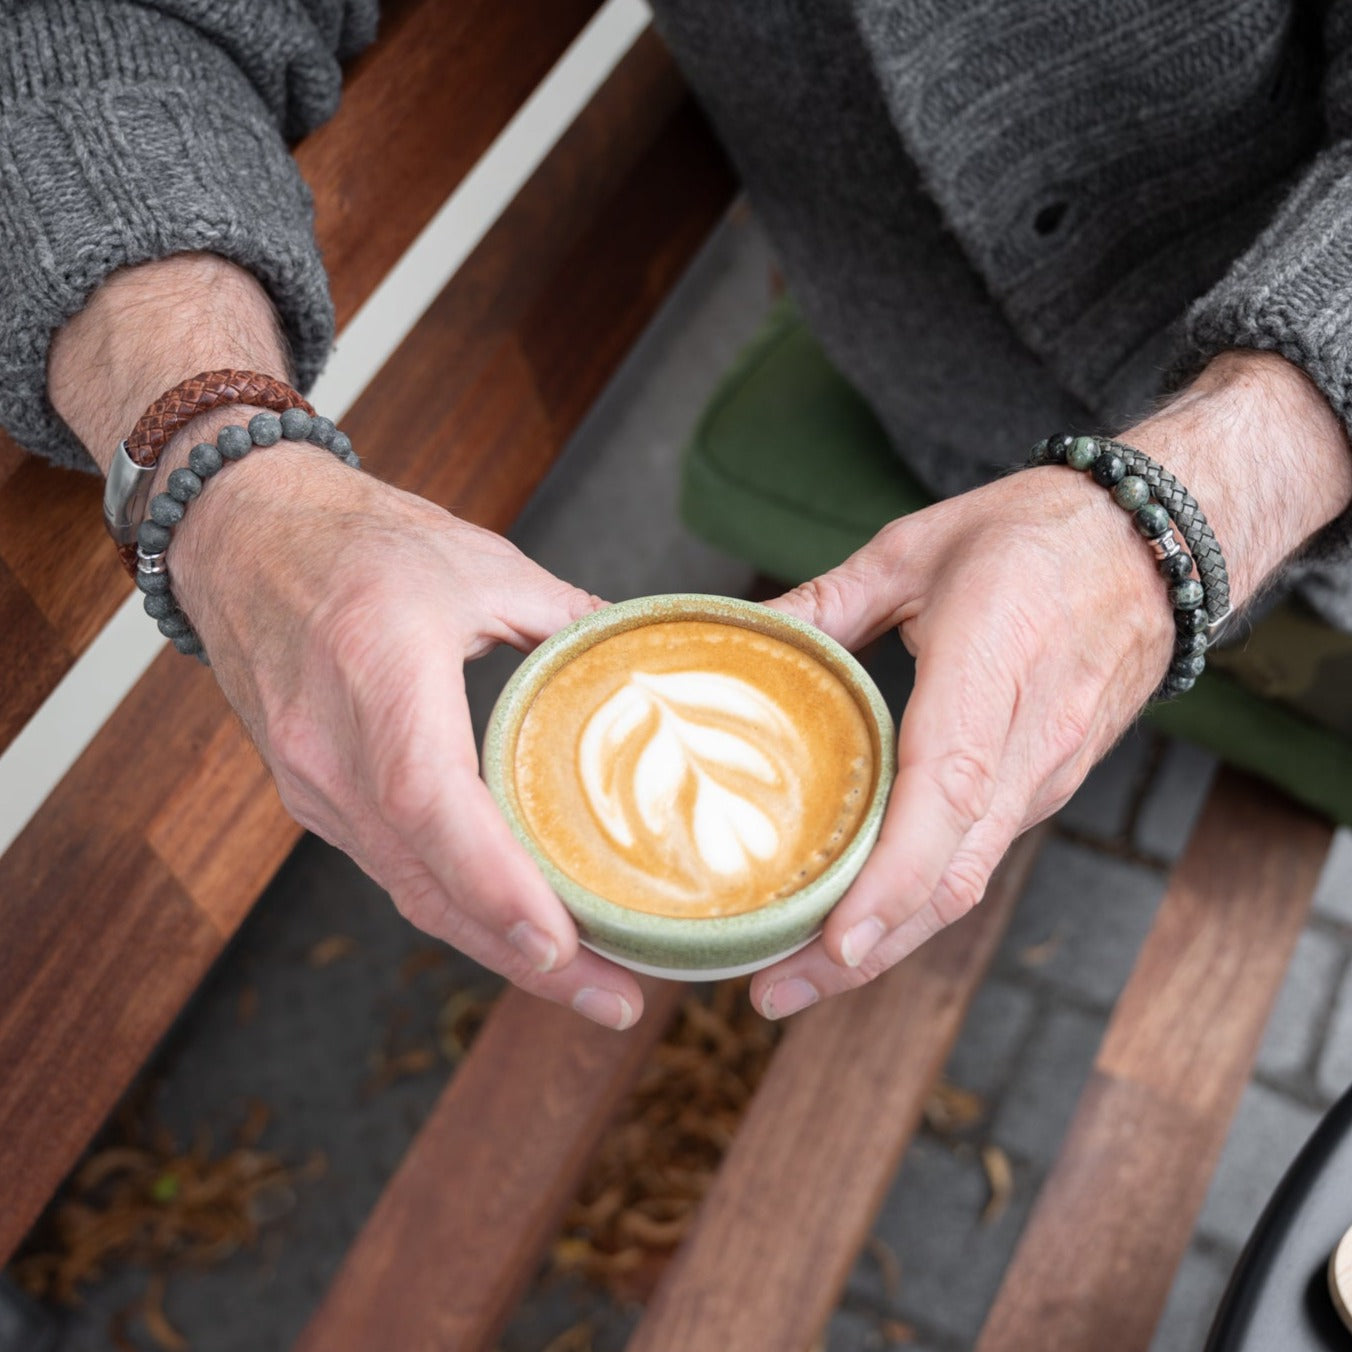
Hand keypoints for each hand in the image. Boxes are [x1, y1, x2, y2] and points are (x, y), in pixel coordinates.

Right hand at [167, 436, 645, 1029]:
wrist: (239, 535)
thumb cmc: (354, 537)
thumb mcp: (479, 560)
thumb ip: (570, 617)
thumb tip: (645, 662)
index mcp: (376, 667)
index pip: (427, 801)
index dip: (493, 882)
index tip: (562, 944)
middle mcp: (331, 746)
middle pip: (425, 880)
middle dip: (523, 957)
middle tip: (616, 1001)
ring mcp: (314, 781)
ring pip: (410, 890)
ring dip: (496, 944)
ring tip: (588, 983)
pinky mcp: (315, 794)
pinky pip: (393, 868)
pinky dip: (459, 907)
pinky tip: (518, 927)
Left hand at [750, 350, 1351, 1018]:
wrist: (1155, 547)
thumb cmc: (1036, 535)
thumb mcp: (914, 547)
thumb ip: (824, 602)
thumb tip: (741, 638)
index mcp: (991, 665)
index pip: (946, 789)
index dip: (893, 876)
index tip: (835, 942)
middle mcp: (1027, 742)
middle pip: (952, 874)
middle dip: (865, 950)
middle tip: (772, 992)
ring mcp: (1042, 774)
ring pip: (965, 881)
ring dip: (888, 940)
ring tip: (797, 978)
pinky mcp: (1042, 785)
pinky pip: (976, 858)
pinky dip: (918, 903)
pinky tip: (858, 919)